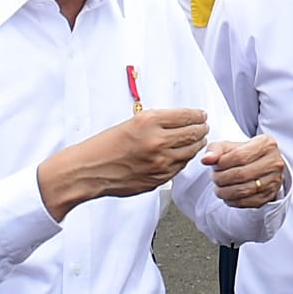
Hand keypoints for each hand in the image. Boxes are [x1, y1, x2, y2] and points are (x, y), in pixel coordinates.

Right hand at [40, 109, 208, 218]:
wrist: (89, 170)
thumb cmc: (104, 146)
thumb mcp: (130, 123)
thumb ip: (157, 122)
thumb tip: (181, 122)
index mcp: (148, 121)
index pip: (186, 116)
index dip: (198, 115)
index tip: (201, 115)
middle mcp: (157, 141)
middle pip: (193, 134)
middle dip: (202, 129)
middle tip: (204, 127)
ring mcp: (160, 162)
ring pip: (191, 152)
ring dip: (197, 145)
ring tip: (197, 140)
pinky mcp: (160, 178)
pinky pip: (180, 167)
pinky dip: (184, 159)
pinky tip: (182, 154)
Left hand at [202, 135, 283, 206]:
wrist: (260, 165)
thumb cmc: (242, 154)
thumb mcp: (228, 146)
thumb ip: (214, 150)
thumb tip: (206, 159)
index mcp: (266, 144)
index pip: (239, 156)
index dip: (222, 163)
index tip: (215, 165)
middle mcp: (274, 162)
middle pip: (241, 174)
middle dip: (222, 178)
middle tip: (214, 178)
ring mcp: (275, 180)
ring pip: (244, 190)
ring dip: (225, 192)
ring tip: (218, 188)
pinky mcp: (271, 195)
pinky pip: (248, 202)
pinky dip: (233, 201)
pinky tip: (227, 196)